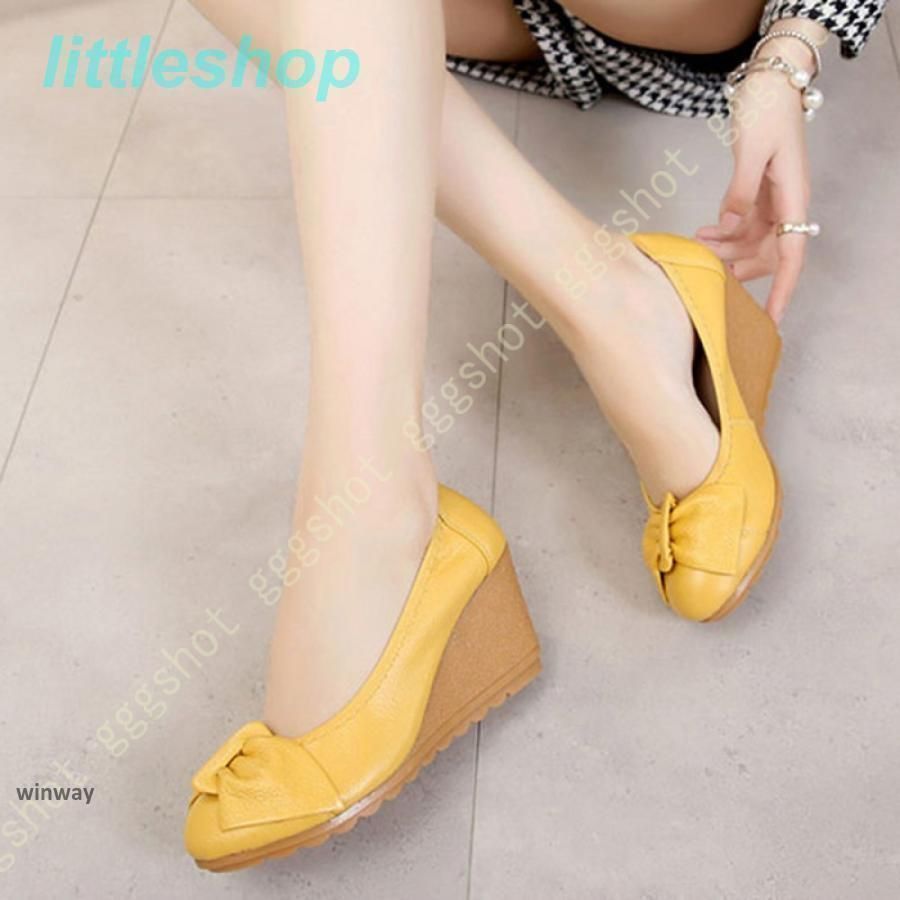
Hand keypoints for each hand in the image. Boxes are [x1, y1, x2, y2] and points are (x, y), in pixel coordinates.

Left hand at [697, 40, 814, 322]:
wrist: (771, 81)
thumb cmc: (766, 110)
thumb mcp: (751, 151)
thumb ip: (740, 191)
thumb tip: (730, 226)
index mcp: (793, 199)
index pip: (792, 257)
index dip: (781, 291)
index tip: (771, 320)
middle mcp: (787, 206)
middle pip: (768, 256)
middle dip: (737, 269)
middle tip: (704, 274)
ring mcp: (772, 201)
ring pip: (750, 243)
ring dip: (724, 251)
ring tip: (694, 248)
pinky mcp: (758, 194)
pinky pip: (742, 226)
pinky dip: (722, 234)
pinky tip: (701, 234)